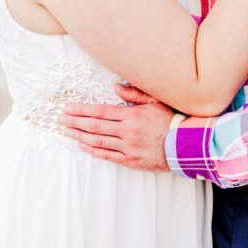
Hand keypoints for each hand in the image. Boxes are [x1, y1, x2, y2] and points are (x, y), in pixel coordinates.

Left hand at [58, 84, 173, 172]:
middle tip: (60, 119)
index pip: (100, 112)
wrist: (186, 145)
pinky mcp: (131, 160)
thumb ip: (134, 94)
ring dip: (79, 136)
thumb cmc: (171, 120)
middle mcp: (127, 132)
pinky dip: (93, 150)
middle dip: (75, 122)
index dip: (81, 110)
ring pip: (98, 141)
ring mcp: (128, 147)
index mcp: (132, 115)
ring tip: (66, 131)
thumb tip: (116, 87)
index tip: (68, 108)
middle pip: (94, 126)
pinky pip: (107, 155)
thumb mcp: (156, 101)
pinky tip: (82, 145)